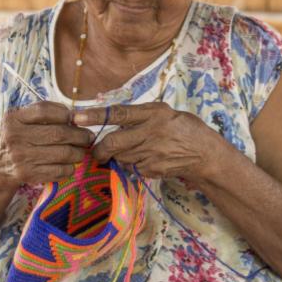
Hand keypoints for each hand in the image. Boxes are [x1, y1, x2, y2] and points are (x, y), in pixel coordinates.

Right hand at [0, 101, 93, 187]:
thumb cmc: (11, 139)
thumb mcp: (16, 121)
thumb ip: (39, 114)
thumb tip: (73, 115)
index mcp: (13, 119)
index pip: (44, 110)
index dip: (64, 113)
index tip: (73, 118)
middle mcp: (15, 137)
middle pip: (58, 133)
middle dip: (80, 135)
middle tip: (88, 137)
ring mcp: (21, 157)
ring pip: (63, 153)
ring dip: (78, 153)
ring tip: (80, 151)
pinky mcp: (27, 174)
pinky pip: (59, 171)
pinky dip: (69, 168)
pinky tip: (68, 164)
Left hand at [73, 103, 219, 180]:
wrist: (205, 154)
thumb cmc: (181, 127)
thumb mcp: (162, 112)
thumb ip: (139, 114)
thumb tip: (111, 117)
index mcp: (152, 114)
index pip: (118, 113)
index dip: (95, 116)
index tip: (76, 117)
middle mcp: (150, 133)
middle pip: (113, 143)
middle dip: (98, 148)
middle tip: (95, 150)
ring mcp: (151, 154)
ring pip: (119, 157)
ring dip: (115, 156)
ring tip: (127, 151)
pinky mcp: (152, 170)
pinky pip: (130, 168)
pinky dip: (129, 164)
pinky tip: (140, 159)